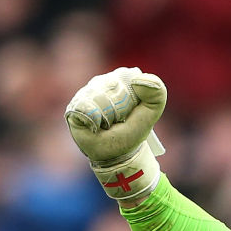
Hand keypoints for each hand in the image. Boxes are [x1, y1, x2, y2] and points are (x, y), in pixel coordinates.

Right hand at [65, 67, 166, 202]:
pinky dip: (95, 120)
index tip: (132, 112)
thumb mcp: (152, 112)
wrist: (118, 152)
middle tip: (120, 120)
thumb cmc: (134, 130)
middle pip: (111, 86)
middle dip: (120, 107)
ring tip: (108, 124)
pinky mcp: (74, 108)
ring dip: (108, 115)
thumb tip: (138, 79)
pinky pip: (85, 107)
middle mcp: (99, 83)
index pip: (126, 78)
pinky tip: (97, 126)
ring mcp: (85, 94)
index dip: (132, 98)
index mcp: (118, 80)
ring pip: (98, 96)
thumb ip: (157, 94)